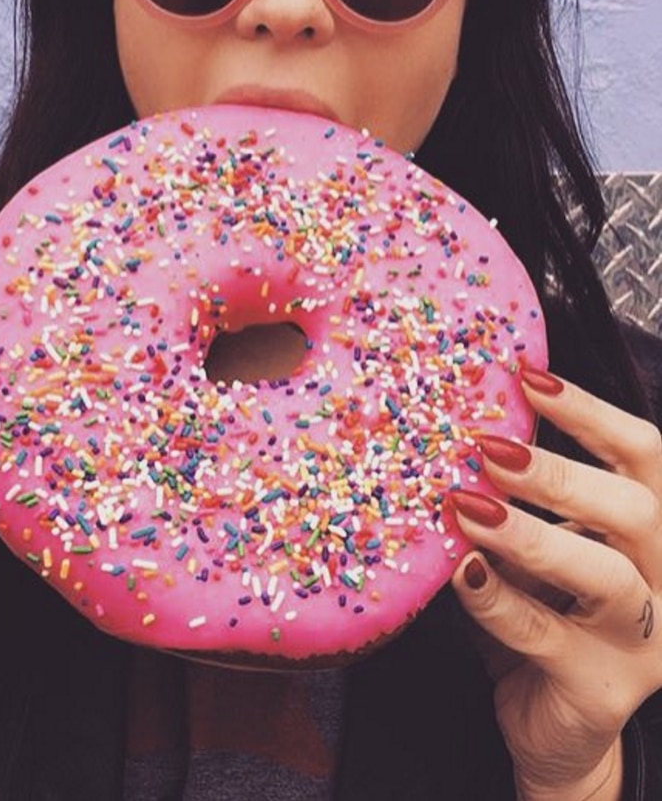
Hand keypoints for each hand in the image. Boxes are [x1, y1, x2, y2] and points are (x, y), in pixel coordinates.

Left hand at [449, 368, 661, 800]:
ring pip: (605, 576)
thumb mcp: (538, 546)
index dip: (590, 412)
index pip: (644, 455)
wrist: (553, 727)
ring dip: (532, 533)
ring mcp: (643, 642)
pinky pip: (546, 637)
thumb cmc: (544, 616)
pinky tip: (461, 571)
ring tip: (468, 505)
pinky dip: (498, 599)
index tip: (527, 376)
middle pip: (637, 510)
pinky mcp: (603, 690)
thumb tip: (466, 422)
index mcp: (653, 532)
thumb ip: (521, 497)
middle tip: (487, 447)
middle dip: (560, 472)